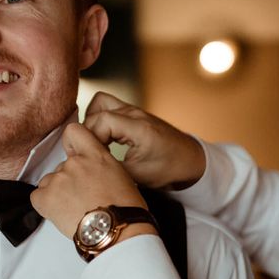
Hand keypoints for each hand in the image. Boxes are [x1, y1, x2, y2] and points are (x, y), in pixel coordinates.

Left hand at [30, 123, 151, 239]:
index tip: (74, 155)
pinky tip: (62, 214)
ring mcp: (59, 179)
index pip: (73, 132)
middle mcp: (75, 162)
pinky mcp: (47, 197)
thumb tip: (91, 173)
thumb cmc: (125, 210)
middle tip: (83, 199)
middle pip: (62, 166)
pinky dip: (46, 205)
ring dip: (58, 194)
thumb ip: (101, 166)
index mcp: (96, 155)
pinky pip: (37, 197)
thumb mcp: (120, 176)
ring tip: (75, 210)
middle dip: (69, 181)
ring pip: (49, 182)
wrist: (117, 230)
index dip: (71, 144)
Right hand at [83, 92, 205, 189]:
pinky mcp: (135, 114)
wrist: (190, 161)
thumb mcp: (138, 176)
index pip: (100, 120)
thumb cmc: (169, 169)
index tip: (91, 153)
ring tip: (95, 141)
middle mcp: (136, 114)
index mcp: (138, 127)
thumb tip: (88, 164)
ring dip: (93, 119)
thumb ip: (111, 167)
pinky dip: (101, 119)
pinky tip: (103, 138)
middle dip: (88, 129)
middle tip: (90, 149)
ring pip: (101, 102)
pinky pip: (110, 107)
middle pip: (98, 108)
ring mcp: (135, 111)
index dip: (90, 137)